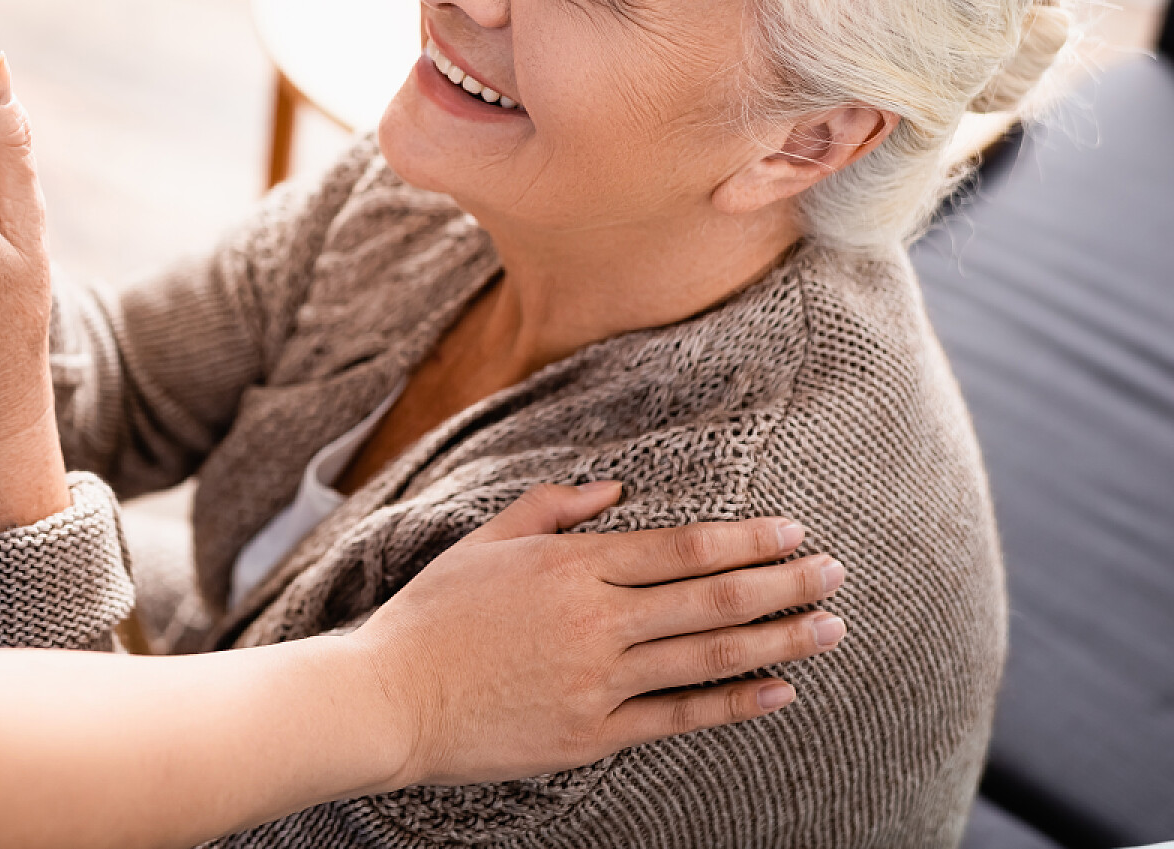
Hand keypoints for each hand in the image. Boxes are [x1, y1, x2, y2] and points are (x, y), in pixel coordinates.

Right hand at [354, 481, 845, 787]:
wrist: (390, 700)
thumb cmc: (431, 616)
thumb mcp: (484, 542)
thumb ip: (550, 510)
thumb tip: (613, 491)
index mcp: (569, 565)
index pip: (680, 547)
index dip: (746, 540)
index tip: (793, 534)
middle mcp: (596, 620)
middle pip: (710, 597)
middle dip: (783, 584)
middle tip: (836, 573)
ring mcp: (599, 681)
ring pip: (708, 655)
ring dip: (778, 640)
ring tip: (830, 627)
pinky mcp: (593, 735)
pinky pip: (679, 717)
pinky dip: (734, 703)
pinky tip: (777, 691)